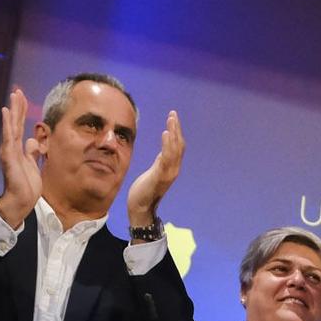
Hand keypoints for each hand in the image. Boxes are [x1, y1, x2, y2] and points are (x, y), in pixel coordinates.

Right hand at [0, 86, 42, 227]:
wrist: (20, 201)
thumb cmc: (26, 186)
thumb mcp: (32, 165)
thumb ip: (32, 152)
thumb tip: (33, 141)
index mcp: (18, 149)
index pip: (19, 126)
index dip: (21, 112)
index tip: (22, 98)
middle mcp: (11, 147)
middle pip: (14, 122)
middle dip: (17, 106)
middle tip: (18, 90)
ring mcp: (9, 150)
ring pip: (11, 126)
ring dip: (13, 110)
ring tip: (13, 95)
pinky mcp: (9, 156)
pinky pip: (8, 137)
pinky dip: (7, 124)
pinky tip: (6, 112)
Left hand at [126, 109, 183, 227]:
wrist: (141, 207)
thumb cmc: (144, 190)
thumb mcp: (154, 172)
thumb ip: (160, 162)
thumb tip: (163, 152)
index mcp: (172, 168)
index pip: (178, 147)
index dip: (177, 132)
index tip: (173, 118)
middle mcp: (174, 169)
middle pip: (179, 145)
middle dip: (177, 129)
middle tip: (173, 114)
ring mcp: (169, 173)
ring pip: (175, 149)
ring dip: (174, 133)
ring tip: (171, 120)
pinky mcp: (161, 176)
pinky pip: (166, 157)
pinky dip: (167, 144)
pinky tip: (165, 134)